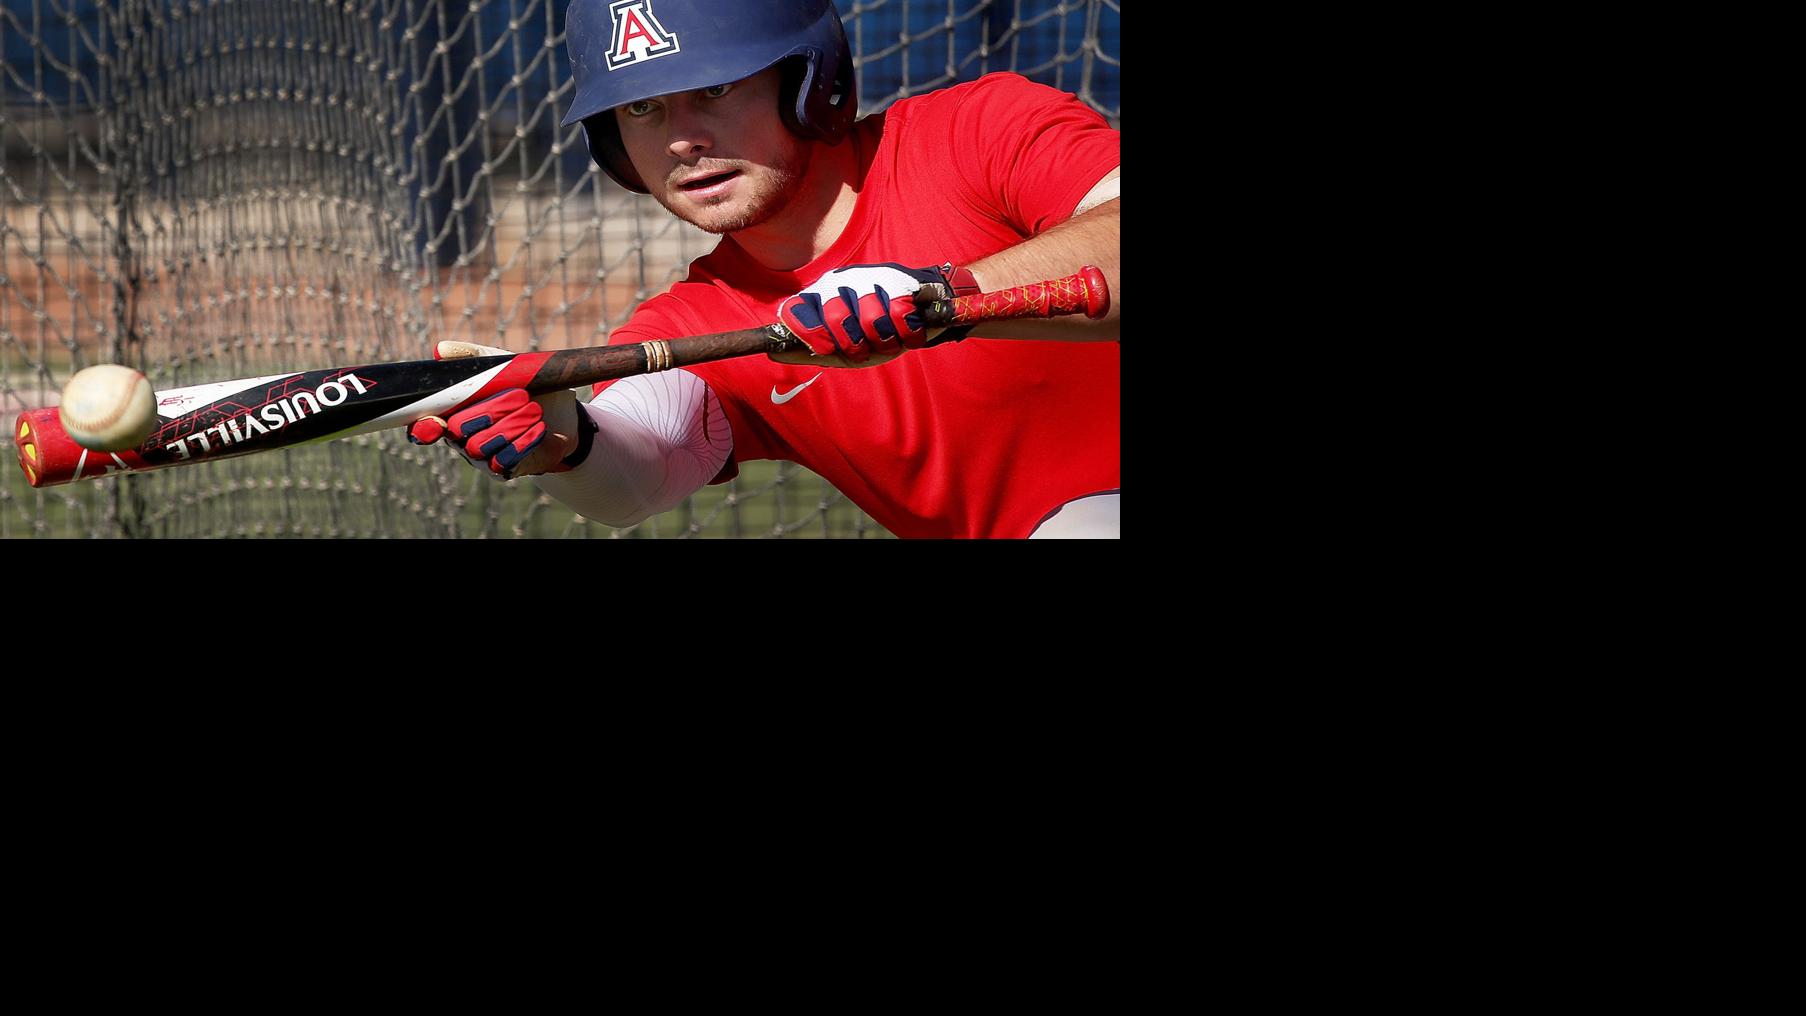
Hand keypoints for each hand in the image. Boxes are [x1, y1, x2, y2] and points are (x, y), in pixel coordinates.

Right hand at [406, 341, 589, 479]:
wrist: (565, 414)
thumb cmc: (527, 386)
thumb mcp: (504, 365)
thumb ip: (474, 356)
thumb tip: (440, 350)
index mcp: (455, 410)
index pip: (425, 424)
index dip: (424, 426)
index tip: (434, 423)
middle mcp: (462, 436)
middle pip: (458, 429)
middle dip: (491, 410)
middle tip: (521, 396)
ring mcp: (481, 456)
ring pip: (479, 446)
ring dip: (511, 425)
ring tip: (534, 409)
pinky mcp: (502, 470)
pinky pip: (502, 461)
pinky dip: (523, 442)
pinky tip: (539, 428)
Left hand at [774, 262, 977, 366]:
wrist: (918, 312)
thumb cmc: (872, 334)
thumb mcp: (837, 348)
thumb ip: (807, 350)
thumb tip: (773, 354)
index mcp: (817, 299)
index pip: (798, 312)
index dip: (813, 336)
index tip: (829, 348)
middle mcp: (837, 284)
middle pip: (837, 320)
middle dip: (856, 345)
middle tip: (866, 349)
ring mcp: (866, 279)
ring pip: (871, 319)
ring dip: (885, 342)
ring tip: (889, 341)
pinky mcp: (897, 279)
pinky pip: (900, 313)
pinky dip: (908, 334)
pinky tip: (908, 333)